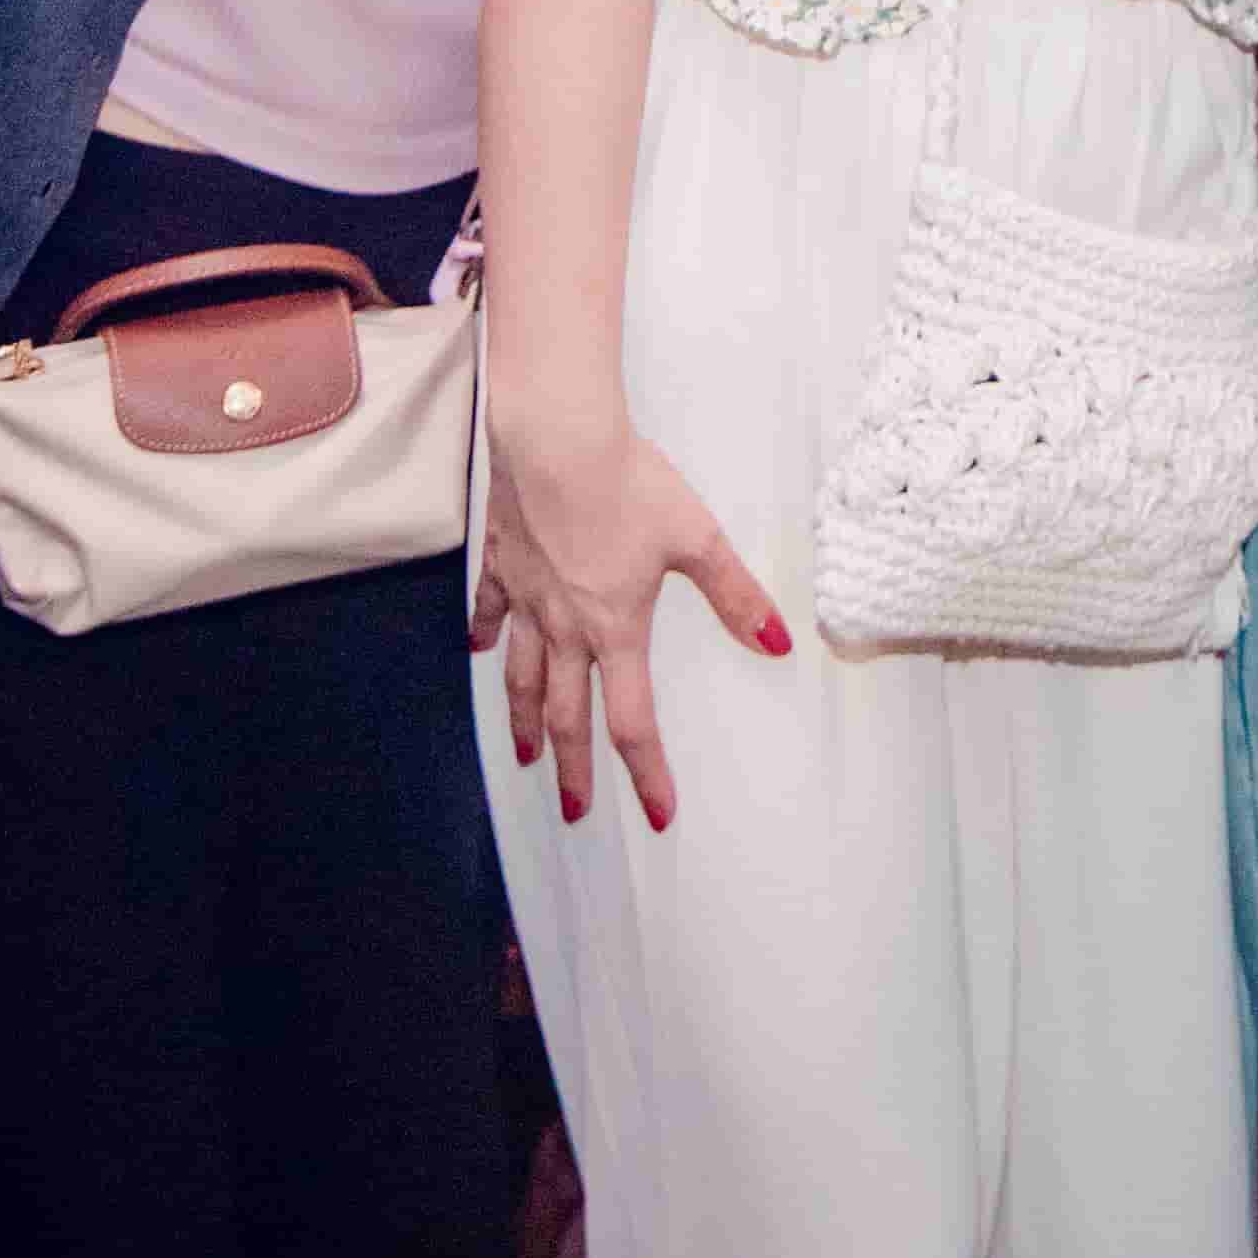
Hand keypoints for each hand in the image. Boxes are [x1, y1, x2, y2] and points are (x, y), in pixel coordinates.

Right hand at [481, 410, 791, 831]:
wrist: (555, 441)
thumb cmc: (628, 484)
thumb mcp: (697, 538)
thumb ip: (735, 595)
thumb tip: (779, 643)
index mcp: (616, 627)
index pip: (633, 720)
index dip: (647, 773)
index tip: (657, 816)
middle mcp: (567, 626)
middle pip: (569, 715)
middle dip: (574, 769)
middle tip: (574, 810)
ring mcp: (527, 598)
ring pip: (524, 677)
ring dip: (527, 721)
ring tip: (527, 754)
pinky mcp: (502, 565)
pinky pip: (490, 611)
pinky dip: (485, 635)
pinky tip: (478, 650)